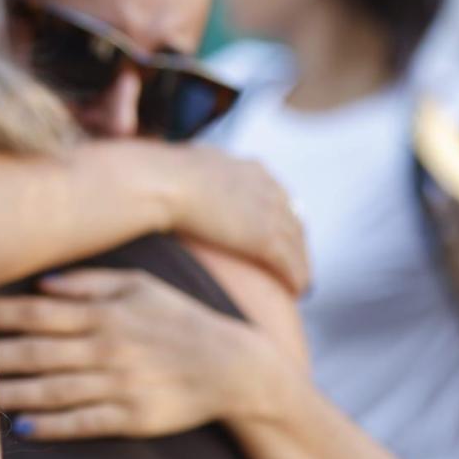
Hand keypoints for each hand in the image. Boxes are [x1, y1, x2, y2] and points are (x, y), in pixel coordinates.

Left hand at [0, 269, 267, 439]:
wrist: (233, 366)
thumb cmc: (178, 318)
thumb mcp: (138, 285)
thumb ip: (87, 282)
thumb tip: (41, 283)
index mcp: (102, 312)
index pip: (36, 311)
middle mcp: (105, 346)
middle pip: (36, 351)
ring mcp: (118, 383)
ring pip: (52, 389)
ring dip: (12, 393)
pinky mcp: (131, 416)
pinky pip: (82, 422)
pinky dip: (52, 426)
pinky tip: (22, 428)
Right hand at [170, 144, 308, 295]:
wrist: (160, 183)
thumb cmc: (157, 176)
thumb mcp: (184, 166)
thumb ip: (194, 175)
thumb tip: (177, 181)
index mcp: (247, 169)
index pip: (276, 195)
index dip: (278, 216)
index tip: (276, 232)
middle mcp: (266, 187)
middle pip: (293, 219)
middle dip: (295, 241)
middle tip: (294, 262)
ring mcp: (270, 213)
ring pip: (297, 245)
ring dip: (300, 264)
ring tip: (298, 284)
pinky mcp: (267, 239)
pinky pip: (291, 265)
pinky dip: (296, 279)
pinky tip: (296, 292)